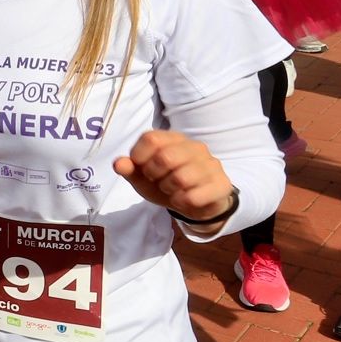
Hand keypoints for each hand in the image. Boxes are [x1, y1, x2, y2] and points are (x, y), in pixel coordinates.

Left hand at [114, 130, 234, 222]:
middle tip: (158, 181)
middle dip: (154, 175)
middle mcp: (194, 147)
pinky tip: (185, 200)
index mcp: (173, 139)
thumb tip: (118, 164)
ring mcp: (211, 164)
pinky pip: (193, 196)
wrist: (196, 203)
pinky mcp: (221, 184)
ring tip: (173, 190)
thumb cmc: (166, 184)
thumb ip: (129, 169)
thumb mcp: (142, 178)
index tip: (142, 169)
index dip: (139, 157)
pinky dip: (182, 202)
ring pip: (180, 178)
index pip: (150, 138)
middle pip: (165, 157)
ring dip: (169, 190)